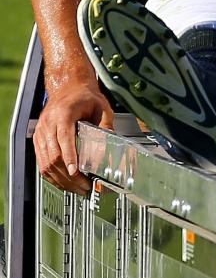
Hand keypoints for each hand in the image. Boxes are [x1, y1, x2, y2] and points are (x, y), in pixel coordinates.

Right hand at [33, 81, 112, 195]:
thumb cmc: (85, 97)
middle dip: (69, 175)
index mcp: (63, 114)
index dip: (70, 157)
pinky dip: (53, 175)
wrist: (68, 88)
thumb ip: (106, 125)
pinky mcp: (38, 140)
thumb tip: (113, 145)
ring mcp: (41, 133)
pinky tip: (65, 182)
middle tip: (85, 187)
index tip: (76, 172)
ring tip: (78, 189)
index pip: (64, 140)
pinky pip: (41, 162)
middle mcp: (48, 125)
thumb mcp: (102, 107)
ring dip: (61, 179)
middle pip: (53, 156)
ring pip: (45, 162)